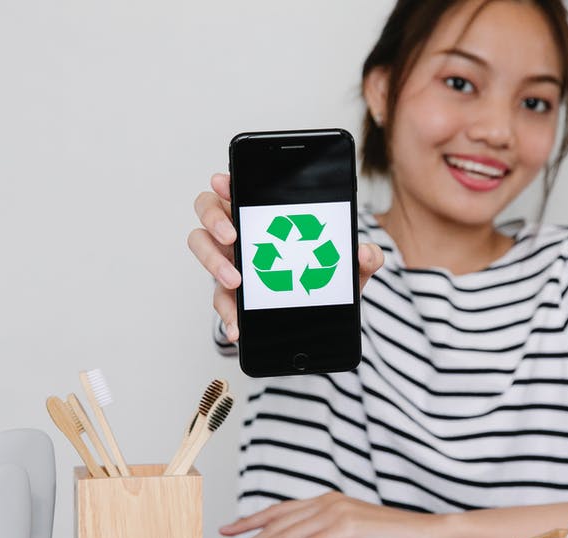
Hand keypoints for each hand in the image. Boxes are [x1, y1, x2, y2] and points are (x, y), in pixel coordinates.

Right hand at [187, 173, 384, 341]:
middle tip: (232, 235)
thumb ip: (365, 257)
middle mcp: (241, 233)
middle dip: (214, 219)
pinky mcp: (231, 295)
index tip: (225, 181)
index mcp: (264, 215)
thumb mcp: (351, 266)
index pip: (238, 189)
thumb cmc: (328, 276)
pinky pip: (219, 300)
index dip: (225, 182)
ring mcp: (230, 262)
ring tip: (236, 280)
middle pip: (208, 210)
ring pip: (202, 249)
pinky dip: (227, 314)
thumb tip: (364, 252)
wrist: (324, 316)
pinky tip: (238, 327)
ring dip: (213, 263)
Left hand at [213, 492, 443, 537]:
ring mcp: (338, 513)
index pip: (280, 511)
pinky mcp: (350, 528)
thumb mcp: (351, 533)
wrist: (428, 534)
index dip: (251, 521)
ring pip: (288, 535)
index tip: (227, 532)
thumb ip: (324, 534)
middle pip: (278, 524)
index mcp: (327, 501)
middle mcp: (328, 502)